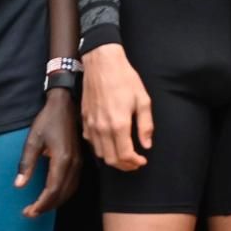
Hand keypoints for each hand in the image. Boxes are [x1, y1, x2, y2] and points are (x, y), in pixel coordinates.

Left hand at [16, 91, 81, 216]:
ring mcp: (79, 163)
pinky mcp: (79, 161)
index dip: (41, 204)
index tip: (28, 212)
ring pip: (69, 191)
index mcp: (62, 160)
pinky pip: (73, 184)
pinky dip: (62, 195)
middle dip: (46, 207)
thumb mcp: (32, 140)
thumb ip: (26, 164)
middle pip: (62, 195)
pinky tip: (52, 196)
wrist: (65, 105)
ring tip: (39, 208)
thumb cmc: (47, 120)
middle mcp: (74, 164)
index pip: (52, 190)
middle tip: (29, 213)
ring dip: (54, 203)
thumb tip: (18, 185)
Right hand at [80, 45, 152, 170]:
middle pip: (111, 159)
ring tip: (124, 155)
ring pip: (100, 154)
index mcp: (119, 124)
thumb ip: (145, 125)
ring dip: (113, 159)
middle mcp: (103, 128)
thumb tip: (147, 144)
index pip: (125, 155)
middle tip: (134, 163)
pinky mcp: (84, 121)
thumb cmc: (124, 79)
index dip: (134, 163)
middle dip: (124, 166)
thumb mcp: (142, 100)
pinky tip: (110, 143)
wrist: (102, 64)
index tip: (142, 161)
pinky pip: (91, 142)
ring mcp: (91, 125)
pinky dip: (101, 148)